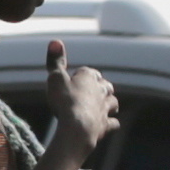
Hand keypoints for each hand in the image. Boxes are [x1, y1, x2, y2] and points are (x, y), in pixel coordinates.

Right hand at [48, 42, 120, 162]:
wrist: (76, 128)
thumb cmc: (65, 101)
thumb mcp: (55, 78)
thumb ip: (56, 61)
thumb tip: (55, 41)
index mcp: (89, 77)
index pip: (89, 72)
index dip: (82, 76)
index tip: (74, 80)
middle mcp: (101, 90)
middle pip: (106, 86)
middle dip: (101, 88)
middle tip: (92, 92)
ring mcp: (105, 109)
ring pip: (113, 103)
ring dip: (109, 104)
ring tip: (102, 107)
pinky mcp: (106, 125)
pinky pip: (113, 123)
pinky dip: (110, 123)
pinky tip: (105, 125)